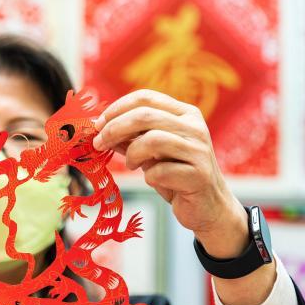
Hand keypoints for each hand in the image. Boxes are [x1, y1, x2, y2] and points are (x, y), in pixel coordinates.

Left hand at [93, 89, 247, 257]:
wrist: (207, 207)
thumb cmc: (175, 176)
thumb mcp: (150, 153)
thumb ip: (130, 138)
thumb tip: (98, 128)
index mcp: (184, 114)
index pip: (145, 98)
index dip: (116, 109)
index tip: (97, 125)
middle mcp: (195, 127)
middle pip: (145, 115)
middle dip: (114, 129)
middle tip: (98, 144)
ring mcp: (199, 150)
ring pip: (152, 140)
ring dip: (132, 154)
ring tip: (131, 165)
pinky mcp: (198, 175)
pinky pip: (160, 171)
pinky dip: (149, 176)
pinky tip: (153, 180)